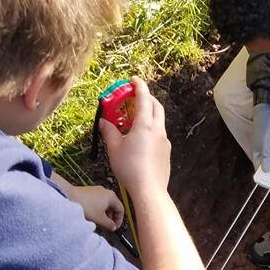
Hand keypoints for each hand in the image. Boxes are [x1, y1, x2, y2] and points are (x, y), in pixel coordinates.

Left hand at [69, 184, 123, 230]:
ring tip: (98, 222)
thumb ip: (109, 224)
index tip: (114, 227)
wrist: (69, 196)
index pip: (121, 210)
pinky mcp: (89, 191)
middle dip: (111, 217)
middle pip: (113, 206)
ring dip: (104, 214)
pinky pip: (97, 201)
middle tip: (107, 226)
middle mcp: (106, 191)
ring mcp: (97, 190)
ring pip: (105, 204)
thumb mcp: (100, 219)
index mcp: (112, 197)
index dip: (119, 220)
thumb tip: (113, 227)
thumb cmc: (86, 206)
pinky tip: (91, 215)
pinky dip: (97, 209)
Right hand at [100, 77, 170, 196]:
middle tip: (134, 97)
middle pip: (156, 106)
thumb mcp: (114, 148)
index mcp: (145, 125)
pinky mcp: (166, 152)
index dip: (139, 86)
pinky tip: (141, 138)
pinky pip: (159, 134)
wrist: (149, 190)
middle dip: (146, 98)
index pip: (144, 98)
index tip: (134, 79)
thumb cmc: (129, 168)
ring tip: (134, 119)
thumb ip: (109, 132)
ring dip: (148, 114)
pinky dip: (151, 128)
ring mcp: (165, 141)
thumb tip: (103, 122)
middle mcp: (158, 130)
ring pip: (159, 121)